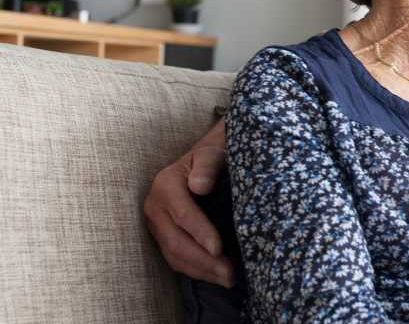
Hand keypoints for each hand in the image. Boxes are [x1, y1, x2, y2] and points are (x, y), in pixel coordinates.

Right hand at [143, 119, 234, 287]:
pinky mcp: (161, 235)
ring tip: (227, 279)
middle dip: (204, 262)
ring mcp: (156, 223)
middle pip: (177, 242)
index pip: (184, 215)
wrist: (204, 159)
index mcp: (165, 184)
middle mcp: (154, 206)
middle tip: (230, 274)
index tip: (219, 250)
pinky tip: (214, 275)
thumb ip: (208, 165)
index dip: (201, 234)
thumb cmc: (213, 155)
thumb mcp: (213, 152)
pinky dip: (194, 270)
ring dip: (200, 271)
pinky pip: (174, 258)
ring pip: (174, 255)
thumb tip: (199, 186)